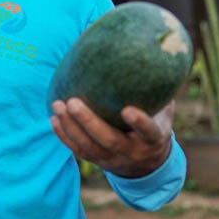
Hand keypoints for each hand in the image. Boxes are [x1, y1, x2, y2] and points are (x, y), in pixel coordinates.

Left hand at [50, 98, 173, 177]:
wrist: (149, 165)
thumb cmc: (155, 126)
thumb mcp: (164, 114)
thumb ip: (159, 91)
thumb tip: (156, 54)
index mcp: (153, 139)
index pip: (149, 132)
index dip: (139, 122)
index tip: (127, 109)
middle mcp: (133, 152)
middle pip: (110, 141)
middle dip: (89, 122)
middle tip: (72, 102)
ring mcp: (114, 160)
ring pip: (90, 148)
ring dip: (71, 127)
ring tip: (57, 105)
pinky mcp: (99, 162)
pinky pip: (79, 151)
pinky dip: (65, 136)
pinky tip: (54, 119)